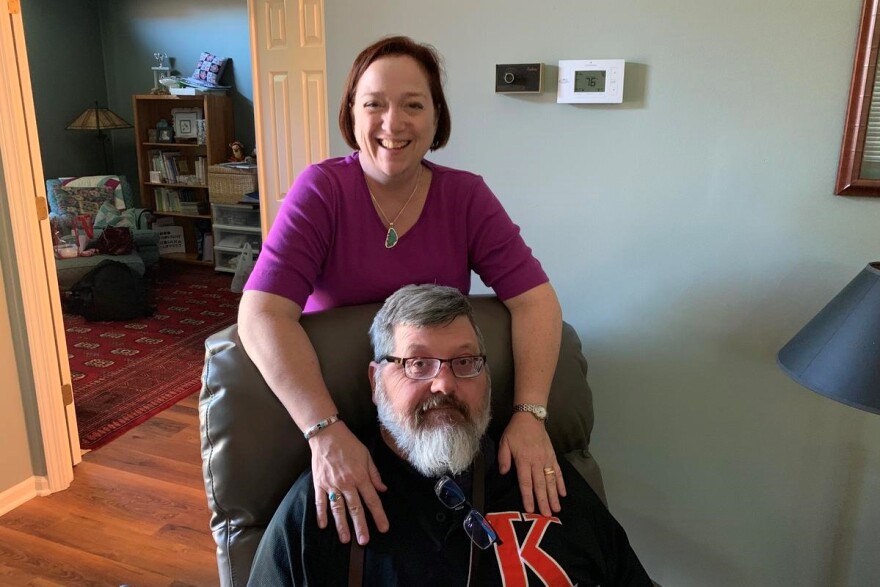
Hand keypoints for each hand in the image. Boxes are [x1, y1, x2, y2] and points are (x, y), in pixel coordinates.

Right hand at [310, 423, 388, 543]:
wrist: (327, 434)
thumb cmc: (349, 444)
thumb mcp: (366, 456)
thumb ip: (374, 474)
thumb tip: (383, 490)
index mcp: (360, 476)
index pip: (372, 500)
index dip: (378, 515)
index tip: (383, 528)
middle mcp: (347, 483)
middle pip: (355, 508)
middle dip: (360, 526)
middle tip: (364, 541)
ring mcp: (331, 484)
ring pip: (338, 508)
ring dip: (342, 525)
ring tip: (345, 539)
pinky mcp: (319, 483)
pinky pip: (320, 501)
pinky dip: (321, 514)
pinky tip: (324, 525)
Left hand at [497, 412, 565, 515]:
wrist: (530, 417)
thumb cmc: (515, 432)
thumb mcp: (504, 443)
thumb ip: (503, 458)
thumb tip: (503, 473)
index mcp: (523, 460)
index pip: (526, 482)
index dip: (528, 497)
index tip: (530, 509)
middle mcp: (536, 462)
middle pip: (540, 485)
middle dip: (543, 501)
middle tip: (547, 515)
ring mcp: (546, 460)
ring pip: (551, 481)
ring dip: (554, 496)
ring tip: (557, 509)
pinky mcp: (552, 456)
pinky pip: (558, 471)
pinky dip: (561, 483)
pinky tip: (563, 493)